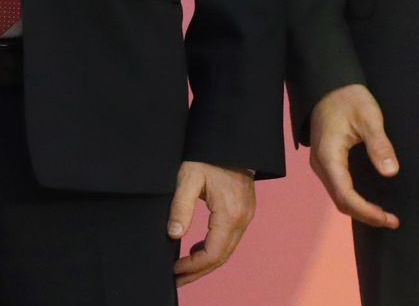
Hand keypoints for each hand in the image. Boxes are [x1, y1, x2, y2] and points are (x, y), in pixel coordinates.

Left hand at [167, 161, 254, 285]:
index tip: (174, 270)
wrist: (231, 139)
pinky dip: (214, 249)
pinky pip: (229, 239)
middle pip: (221, 257)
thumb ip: (180, 207)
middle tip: (177, 280)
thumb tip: (173, 235)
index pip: (213, 252)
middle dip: (198, 271)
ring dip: (206, 263)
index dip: (193, 266)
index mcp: (230, 214)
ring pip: (227, 250)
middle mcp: (242, 219)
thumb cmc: (208, 155)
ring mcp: (246, 216)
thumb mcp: (189, 177)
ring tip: (184, 271)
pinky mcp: (244, 212)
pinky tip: (197, 250)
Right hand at [307, 83, 399, 227]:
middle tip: (391, 220)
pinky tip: (370, 199)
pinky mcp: (326, 160)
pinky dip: (354, 199)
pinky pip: (338, 187)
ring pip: (338, 196)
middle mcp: (321, 164)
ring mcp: (321, 163)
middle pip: (340, 200)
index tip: (388, 218)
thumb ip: (379, 145)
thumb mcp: (369, 118)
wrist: (330, 84)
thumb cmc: (350, 99)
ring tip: (384, 214)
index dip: (366, 211)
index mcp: (329, 156)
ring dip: (359, 209)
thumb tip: (391, 172)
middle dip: (365, 215)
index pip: (345, 195)